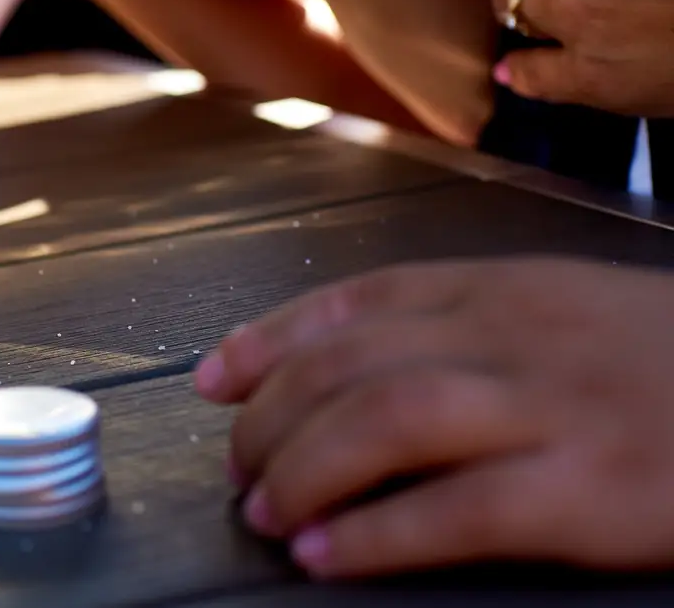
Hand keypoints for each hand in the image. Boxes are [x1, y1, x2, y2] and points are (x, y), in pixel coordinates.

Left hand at [194, 258, 673, 578]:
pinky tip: (330, 556)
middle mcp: (518, 336)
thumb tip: (346, 368)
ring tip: (269, 514)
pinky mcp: (595, 492)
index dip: (271, 341)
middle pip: (353, 364)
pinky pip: (457, 511)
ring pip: (386, 420)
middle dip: (273, 420)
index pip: (357, 301)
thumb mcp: (568, 312)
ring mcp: (557, 409)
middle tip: (240, 471)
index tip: (215, 380)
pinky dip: (376, 534)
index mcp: (506, 288)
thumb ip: (468, 326)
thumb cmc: (669, 365)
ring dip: (305, 471)